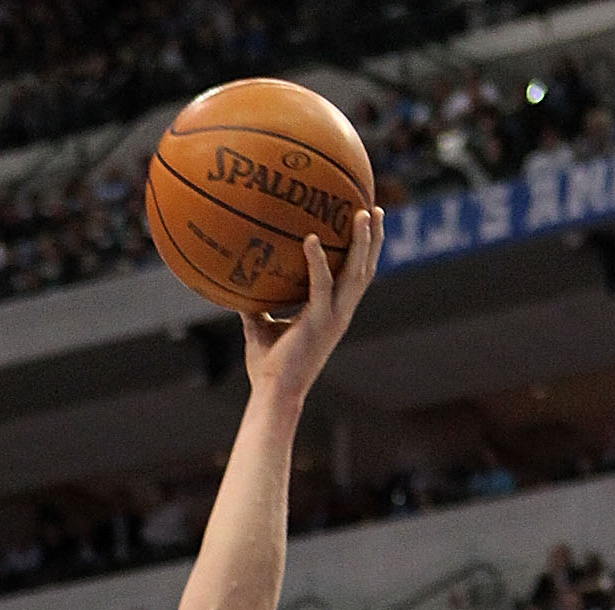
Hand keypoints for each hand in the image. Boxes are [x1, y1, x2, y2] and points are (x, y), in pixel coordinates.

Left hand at [243, 210, 383, 407]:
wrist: (274, 396)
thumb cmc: (268, 368)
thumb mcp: (261, 329)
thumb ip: (256, 306)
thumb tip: (239, 283)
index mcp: (333, 314)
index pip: (355, 278)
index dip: (365, 252)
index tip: (367, 225)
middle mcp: (340, 314)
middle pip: (366, 270)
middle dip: (374, 240)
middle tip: (376, 209)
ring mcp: (333, 319)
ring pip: (356, 274)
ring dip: (362, 243)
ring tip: (362, 214)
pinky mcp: (318, 324)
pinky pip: (320, 286)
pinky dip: (316, 262)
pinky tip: (310, 239)